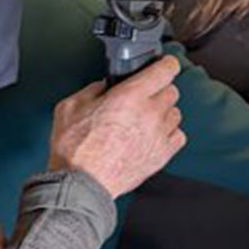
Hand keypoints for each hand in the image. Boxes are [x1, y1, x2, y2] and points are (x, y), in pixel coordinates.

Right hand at [47, 55, 184, 197]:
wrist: (81, 184)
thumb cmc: (74, 150)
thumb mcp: (70, 107)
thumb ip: (92, 90)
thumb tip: (104, 86)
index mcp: (130, 96)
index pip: (165, 69)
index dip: (166, 64)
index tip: (163, 65)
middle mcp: (150, 113)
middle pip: (171, 91)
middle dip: (158, 90)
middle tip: (143, 97)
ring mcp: (159, 134)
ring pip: (175, 113)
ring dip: (163, 112)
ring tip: (144, 119)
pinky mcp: (162, 155)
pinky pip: (178, 136)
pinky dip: (168, 133)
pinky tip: (153, 135)